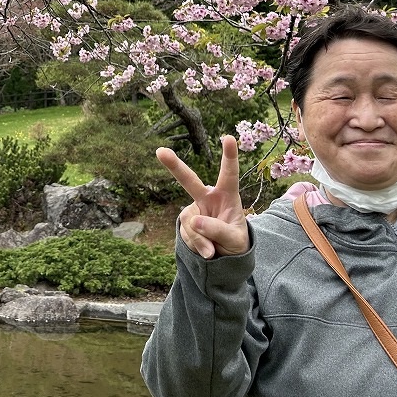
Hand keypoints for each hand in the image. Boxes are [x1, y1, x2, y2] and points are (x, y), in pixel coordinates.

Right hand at [157, 135, 249, 258]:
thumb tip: (196, 221)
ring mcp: (195, 210)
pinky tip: (206, 251)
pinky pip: (186, 233)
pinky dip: (196, 245)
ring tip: (213, 251)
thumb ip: (219, 230)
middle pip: (189, 180)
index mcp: (227, 196)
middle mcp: (208, 198)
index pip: (229, 175)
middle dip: (174, 166)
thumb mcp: (235, 240)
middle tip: (160, 151)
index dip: (229, 157)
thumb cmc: (236, 243)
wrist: (224, 259)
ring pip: (190, 221)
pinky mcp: (186, 222)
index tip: (229, 137)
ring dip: (200, 239)